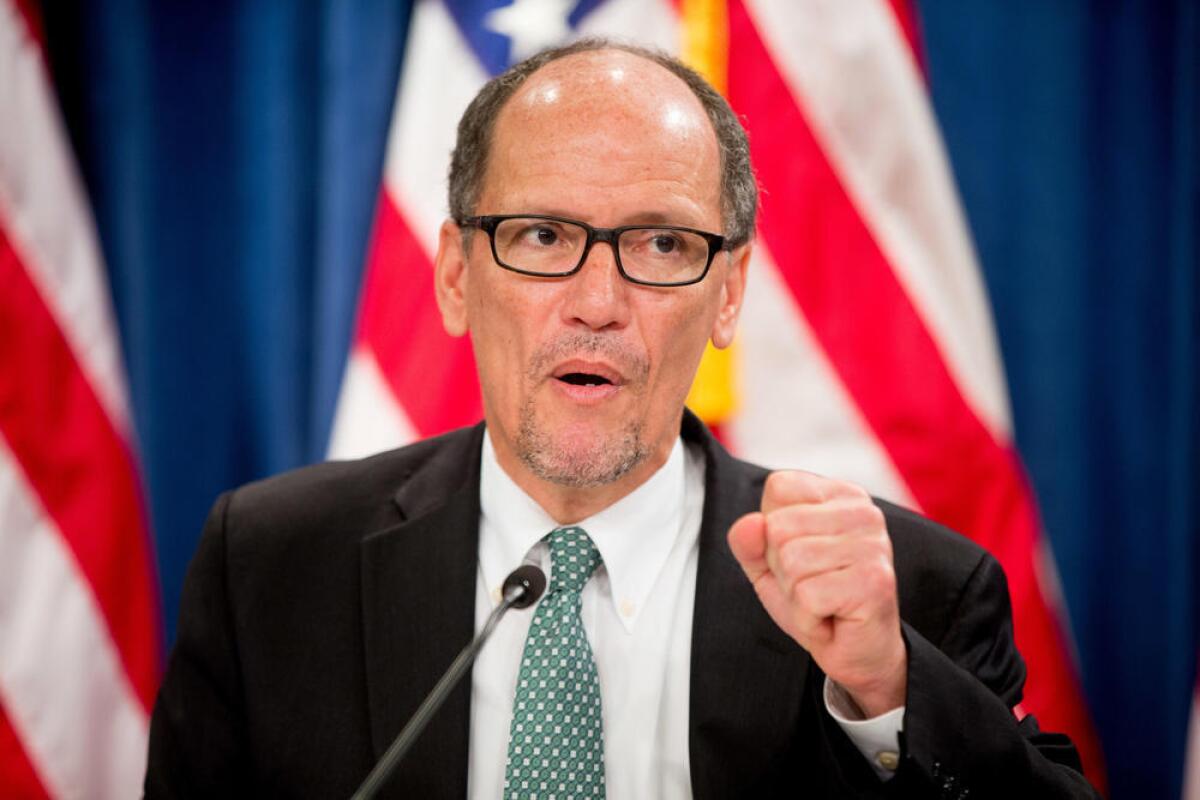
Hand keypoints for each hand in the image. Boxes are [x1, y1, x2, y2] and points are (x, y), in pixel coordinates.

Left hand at [728, 471, 906, 716]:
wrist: (858, 653)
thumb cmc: (818, 602)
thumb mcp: (769, 567)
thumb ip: (749, 542)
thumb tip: (749, 524)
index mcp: (840, 495)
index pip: (779, 488)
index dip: (771, 531)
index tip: (802, 556)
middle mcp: (863, 512)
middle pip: (779, 527)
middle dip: (782, 569)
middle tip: (813, 586)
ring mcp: (873, 544)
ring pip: (791, 560)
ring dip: (796, 595)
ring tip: (823, 601)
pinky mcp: (874, 581)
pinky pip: (807, 595)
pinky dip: (808, 618)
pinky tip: (832, 617)